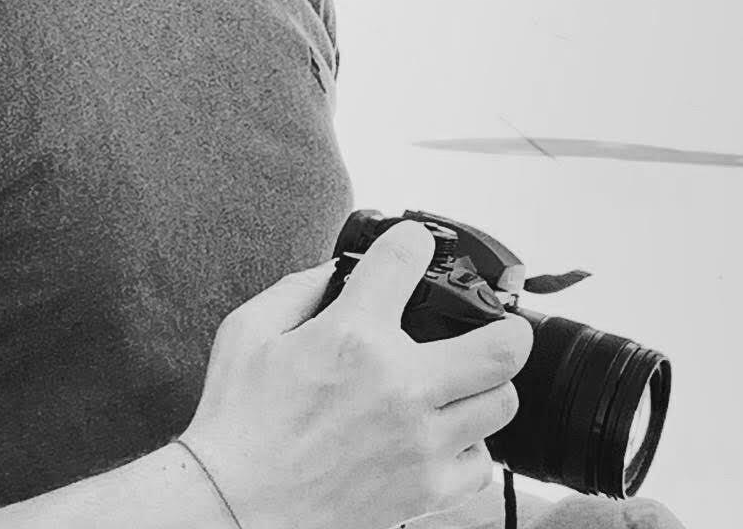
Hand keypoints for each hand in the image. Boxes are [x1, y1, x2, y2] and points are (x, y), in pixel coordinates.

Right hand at [180, 221, 532, 528]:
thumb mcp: (249, 330)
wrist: (234, 507)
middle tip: (501, 325)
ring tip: (466, 380)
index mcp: (352, 335)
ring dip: (489, 385)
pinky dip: (471, 444)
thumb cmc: (236, 420)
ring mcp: (418, 442)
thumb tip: (337, 270)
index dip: (414, 241)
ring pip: (501, 403)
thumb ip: (298, 288)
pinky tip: (445, 433)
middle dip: (508, 327)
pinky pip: (481, 464)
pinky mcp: (423, 490)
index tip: (415, 245)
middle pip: (501, 347)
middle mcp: (398, 384)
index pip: (407, 259)